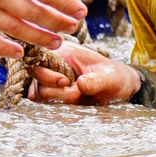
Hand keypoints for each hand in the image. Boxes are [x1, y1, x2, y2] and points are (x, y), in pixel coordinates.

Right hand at [23, 42, 140, 106]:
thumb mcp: (110, 77)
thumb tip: (81, 85)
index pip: (41, 60)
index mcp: (64, 51)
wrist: (119, 90)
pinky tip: (68, 105)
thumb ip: (96, 80)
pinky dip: (53, 105)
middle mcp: (53, 64)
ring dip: (56, 99)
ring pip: (38, 91)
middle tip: (75, 93)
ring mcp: (50, 79)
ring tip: (76, 98)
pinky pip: (42, 100)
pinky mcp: (52, 92)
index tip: (65, 82)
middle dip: (54, 90)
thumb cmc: (115, 77)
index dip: (49, 75)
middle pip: (36, 77)